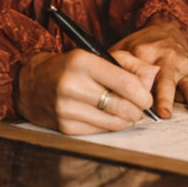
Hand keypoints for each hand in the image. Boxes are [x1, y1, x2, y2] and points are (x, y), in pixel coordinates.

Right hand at [16, 49, 157, 133]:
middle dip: (138, 110)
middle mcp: (72, 85)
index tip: (148, 98)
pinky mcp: (64, 127)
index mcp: (82, 62)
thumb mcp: (100, 55)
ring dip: (127, 120)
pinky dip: (111, 126)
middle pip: (120, 106)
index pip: (124, 83)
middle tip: (141, 108)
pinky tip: (112, 118)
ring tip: (130, 113)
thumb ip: (130, 64)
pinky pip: (99, 131)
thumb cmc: (73, 66)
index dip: (142, 94)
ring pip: (112, 122)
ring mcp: (66, 109)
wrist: (34, 83)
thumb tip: (153, 78)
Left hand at [110, 16, 187, 118]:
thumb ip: (113, 65)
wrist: (166, 28)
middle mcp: (166, 57)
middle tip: (164, 113)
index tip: (134, 105)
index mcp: (145, 51)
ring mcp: (183, 64)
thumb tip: (98, 86)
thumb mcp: (123, 47)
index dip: (137, 90)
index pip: (140, 73)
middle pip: (166, 79)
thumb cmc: (141, 44)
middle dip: (166, 96)